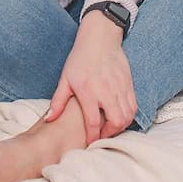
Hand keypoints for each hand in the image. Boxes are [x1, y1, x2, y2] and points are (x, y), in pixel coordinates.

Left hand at [45, 11, 136, 144]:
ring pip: (127, 116)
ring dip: (119, 126)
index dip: (92, 137)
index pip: (93, 122)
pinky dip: (128, 116)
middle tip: (101, 135)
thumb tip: (49, 119)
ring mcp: (119, 86)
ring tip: (109, 127)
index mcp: (88, 90)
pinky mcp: (129, 83)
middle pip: (115, 122)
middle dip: (108, 134)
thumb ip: (58, 100)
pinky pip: (133, 107)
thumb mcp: (65, 78)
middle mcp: (106, 90)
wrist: (99, 37)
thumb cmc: (80, 58)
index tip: (89, 144)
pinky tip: (119, 116)